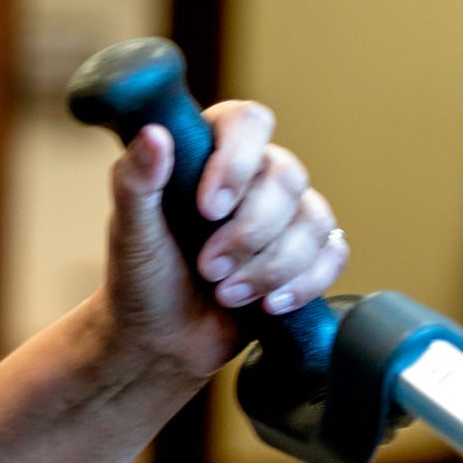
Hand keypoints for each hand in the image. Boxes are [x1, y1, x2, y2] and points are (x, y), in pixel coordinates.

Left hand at [101, 102, 348, 378]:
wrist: (162, 339)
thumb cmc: (140, 278)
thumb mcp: (129, 231)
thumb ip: (135, 181)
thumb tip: (154, 133)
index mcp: (207, 154)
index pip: (247, 122)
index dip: (237, 162)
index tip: (207, 209)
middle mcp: (253, 176)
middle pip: (287, 177)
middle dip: (248, 234)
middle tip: (207, 268)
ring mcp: (284, 215)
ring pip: (314, 219)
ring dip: (270, 266)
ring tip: (227, 294)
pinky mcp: (306, 254)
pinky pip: (333, 253)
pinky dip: (303, 283)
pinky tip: (268, 305)